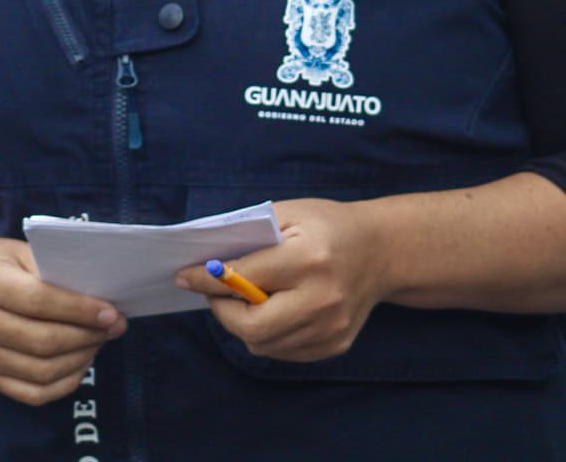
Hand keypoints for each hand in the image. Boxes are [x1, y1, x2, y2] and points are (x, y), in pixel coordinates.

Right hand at [0, 236, 124, 405]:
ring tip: (100, 341)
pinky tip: (81, 362)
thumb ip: (55, 270)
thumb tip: (102, 297)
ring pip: (42, 371)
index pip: (38, 301)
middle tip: (114, 327)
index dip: (80, 310)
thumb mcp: (21, 251)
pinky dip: (66, 382)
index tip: (112, 312)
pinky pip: (34, 394)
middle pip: (43, 341)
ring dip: (82, 358)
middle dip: (88, 336)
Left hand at [174, 198, 387, 361]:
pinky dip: (267, 335)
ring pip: (263, 343)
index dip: (208, 279)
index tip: (184, 277)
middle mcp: (322, 298)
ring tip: (245, 301)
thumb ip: (248, 236)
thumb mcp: (289, 213)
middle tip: (217, 295)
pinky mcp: (335, 345)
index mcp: (309, 259)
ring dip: (242, 324)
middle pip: (251, 326)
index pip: (245, 278)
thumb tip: (206, 263)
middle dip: (223, 311)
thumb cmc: (328, 226)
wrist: (381, 251)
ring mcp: (331, 327)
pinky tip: (273, 311)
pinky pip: (283, 351)